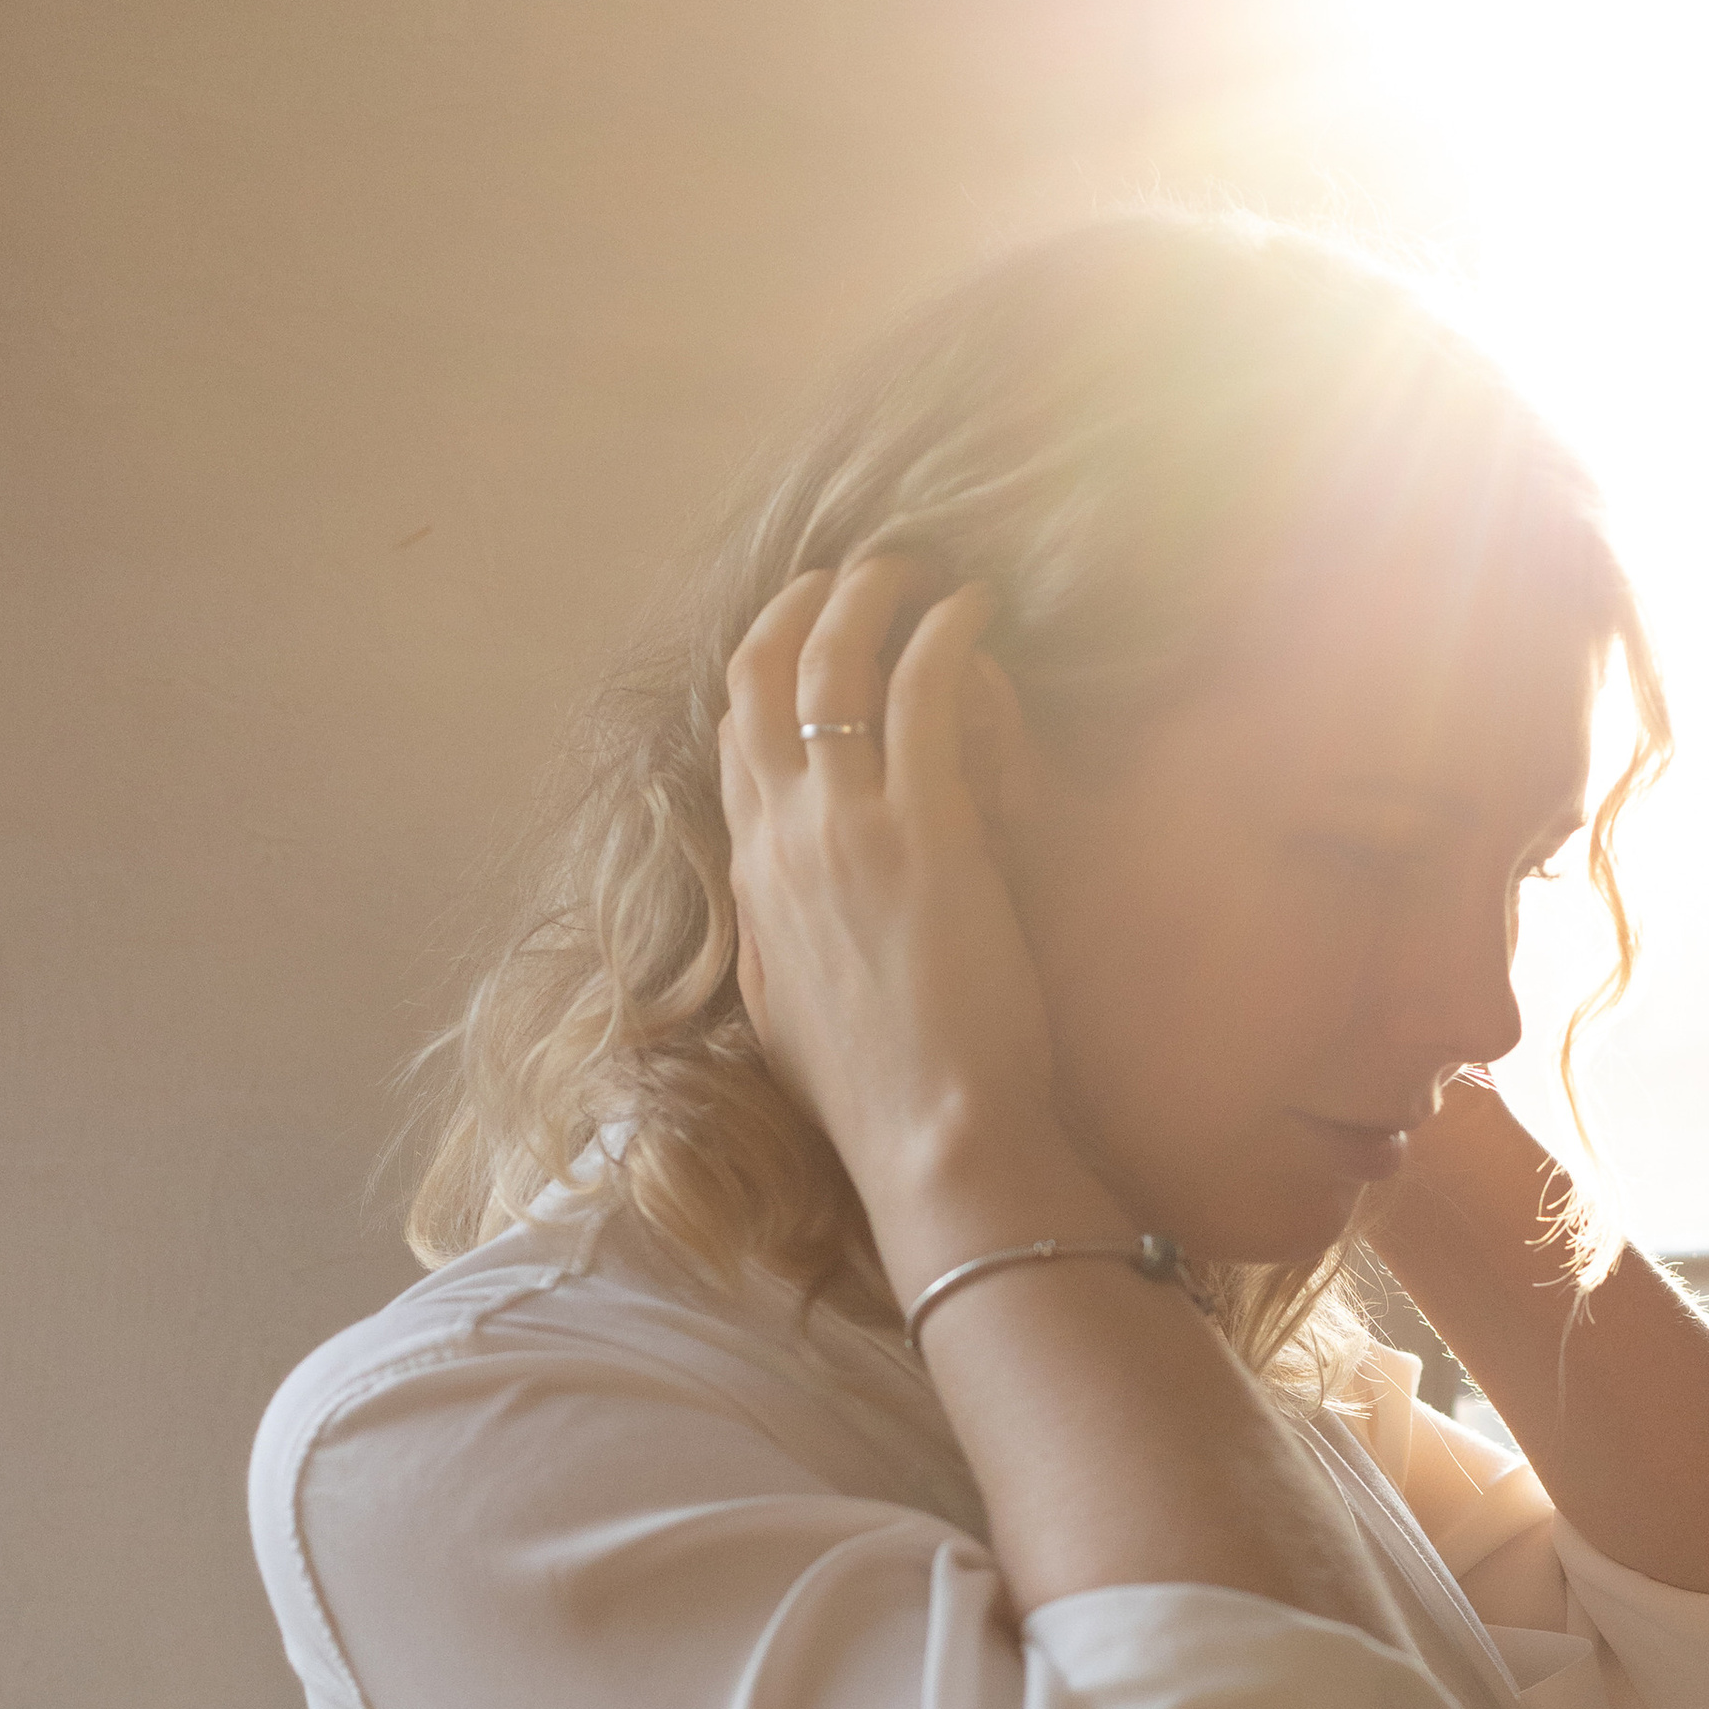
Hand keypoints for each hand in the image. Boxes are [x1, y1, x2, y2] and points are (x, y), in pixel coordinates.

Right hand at [717, 558, 1104, 1270]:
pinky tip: (975, 610)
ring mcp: (847, 829)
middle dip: (802, 605)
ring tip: (916, 566)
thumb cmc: (878, 1102)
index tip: (801, 631)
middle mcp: (782, 840)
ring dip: (871, 595)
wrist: (934, 1142)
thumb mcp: (788, 1022)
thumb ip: (773, 949)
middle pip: (761, 677)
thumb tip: (768, 922)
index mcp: (752, 885)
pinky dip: (945, 632)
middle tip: (854, 572)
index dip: (762, 668)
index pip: (733, 739)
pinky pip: (923, 690)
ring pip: (833, 663)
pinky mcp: (925, 829)